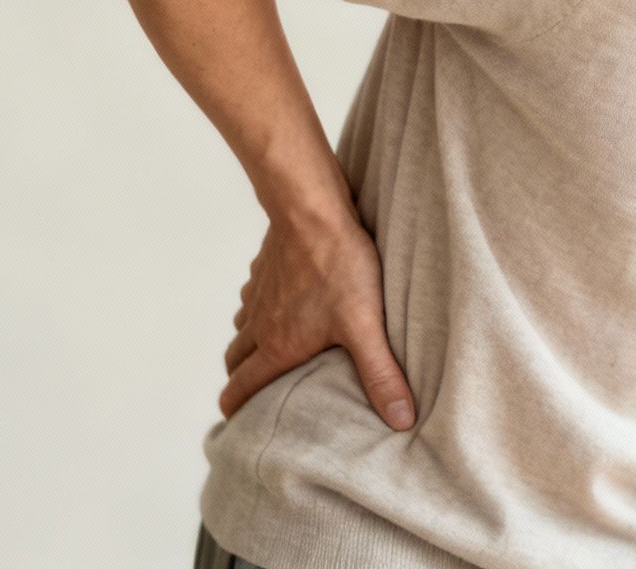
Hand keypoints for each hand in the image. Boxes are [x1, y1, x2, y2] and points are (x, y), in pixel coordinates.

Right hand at [221, 206, 416, 431]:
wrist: (313, 211)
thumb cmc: (338, 268)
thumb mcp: (365, 326)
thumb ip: (381, 374)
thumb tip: (400, 421)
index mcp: (277, 346)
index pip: (242, 386)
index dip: (235, 408)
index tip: (234, 423)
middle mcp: (259, 323)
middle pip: (236, 360)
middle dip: (240, 379)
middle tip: (251, 392)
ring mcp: (258, 293)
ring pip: (242, 327)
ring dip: (248, 344)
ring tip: (266, 352)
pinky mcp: (265, 268)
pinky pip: (253, 297)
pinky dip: (258, 309)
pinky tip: (280, 303)